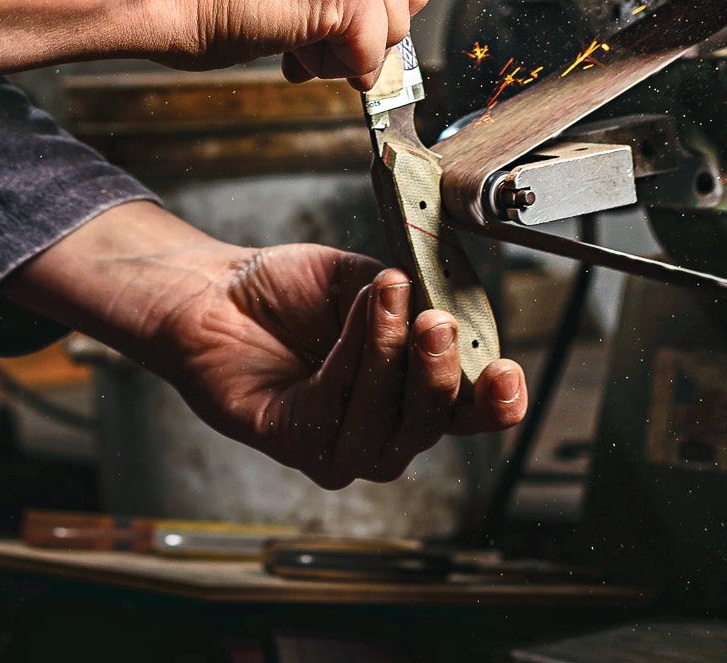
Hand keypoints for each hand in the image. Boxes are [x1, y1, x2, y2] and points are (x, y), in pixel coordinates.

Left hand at [153, 241, 526, 486]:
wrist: (219, 291)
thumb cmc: (294, 292)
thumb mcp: (368, 281)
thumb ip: (412, 297)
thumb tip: (450, 299)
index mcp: (413, 392)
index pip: (467, 411)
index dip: (495, 403)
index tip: (508, 375)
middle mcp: (384, 430)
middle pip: (430, 422)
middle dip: (437, 371)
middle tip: (437, 320)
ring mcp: (340, 446)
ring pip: (382, 420)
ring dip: (387, 352)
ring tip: (385, 294)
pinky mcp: (296, 443)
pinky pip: (333, 409)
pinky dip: (348, 357)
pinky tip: (350, 314)